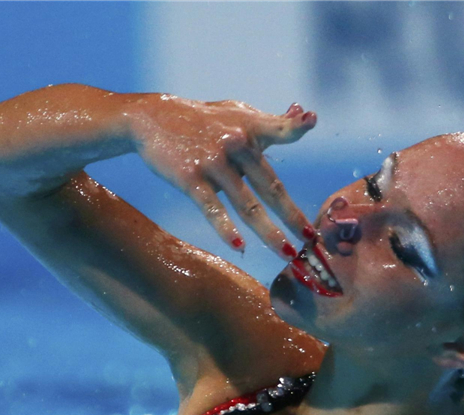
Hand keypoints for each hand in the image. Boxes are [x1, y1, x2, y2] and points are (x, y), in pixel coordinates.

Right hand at [127, 95, 316, 257]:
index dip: (295, 125)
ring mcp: (213, 163)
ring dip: (269, 232)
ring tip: (287, 253)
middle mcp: (235, 144)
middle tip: (310, 238)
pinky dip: (226, 228)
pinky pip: (213, 209)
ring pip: (247, 205)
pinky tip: (239, 245)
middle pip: (270, 187)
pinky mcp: (191, 178)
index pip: (278, 128)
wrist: (152, 119)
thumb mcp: (237, 112)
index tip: (312, 121)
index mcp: (250, 128)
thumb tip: (307, 116)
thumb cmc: (204, 120)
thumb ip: (272, 122)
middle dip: (292, 216)